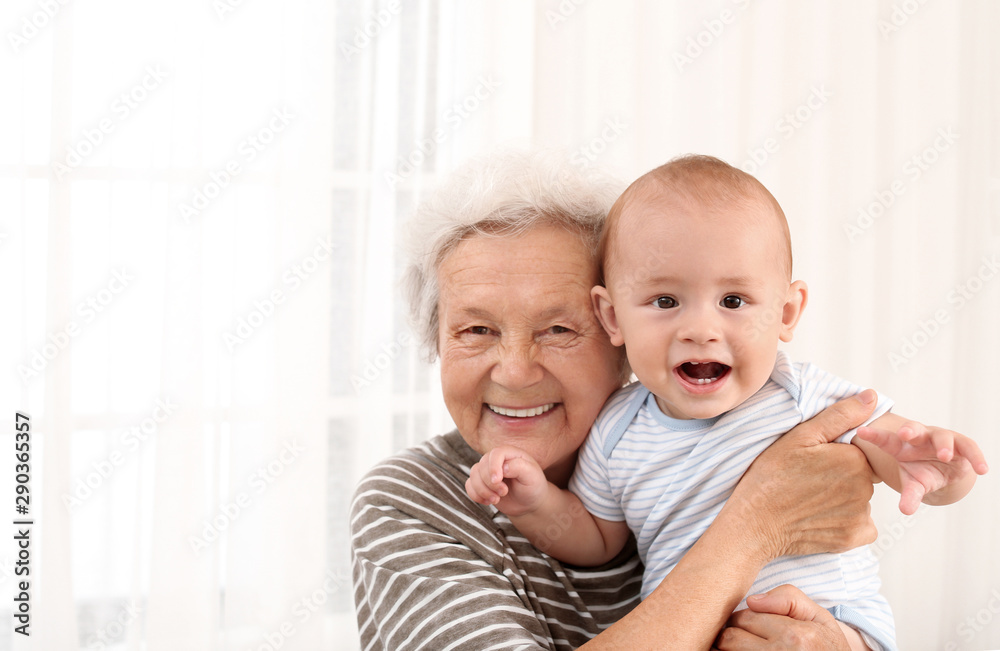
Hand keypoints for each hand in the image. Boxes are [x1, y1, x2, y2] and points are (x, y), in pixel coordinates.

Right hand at [464, 445, 549, 516]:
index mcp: (510, 453)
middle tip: (504, 492)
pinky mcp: (481, 482)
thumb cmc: (533, 487)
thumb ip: (519, 467)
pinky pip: (469, 485)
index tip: (497, 481)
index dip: (493, 467)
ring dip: (482, 490)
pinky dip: (476, 495)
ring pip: (473, 475)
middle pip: (482, 466)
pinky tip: (489, 501)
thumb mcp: (532, 476)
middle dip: (490, 483)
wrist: (529, 503)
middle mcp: (496, 460)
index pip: (495, 454)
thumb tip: (503, 467)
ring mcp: (487, 471)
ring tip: (497, 499)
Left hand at [713, 585, 852, 649]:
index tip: (753, 624)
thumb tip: (752, 600)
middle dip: (734, 633)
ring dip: (730, 648)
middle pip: (731, 637)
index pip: (745, 617)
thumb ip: (789, 598)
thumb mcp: (818, 617)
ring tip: (746, 645)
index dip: (744, 618)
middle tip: (747, 636)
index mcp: (795, 636)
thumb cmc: (826, 645)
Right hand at [725, 391, 879, 559]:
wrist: (755, 523)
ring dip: (844, 498)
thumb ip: (839, 416)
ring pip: (860, 500)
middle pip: (863, 476)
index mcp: (855, 459)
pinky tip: (822, 517)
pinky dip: (847, 522)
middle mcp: (865, 488)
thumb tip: (872, 396)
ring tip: (811, 498)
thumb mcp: (800, 437)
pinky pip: (862, 526)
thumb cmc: (772, 476)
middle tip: (810, 479)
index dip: (839, 454)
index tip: (816, 461)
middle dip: (843, 475)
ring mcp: (860, 515)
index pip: (861, 452)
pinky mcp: (853, 537)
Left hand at [856, 421, 988, 514]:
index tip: (861, 432)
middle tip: (905, 433)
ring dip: (943, 445)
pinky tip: (982, 469)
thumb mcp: (913, 483)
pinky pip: (969, 448)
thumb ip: (909, 495)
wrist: (942, 468)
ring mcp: (941, 439)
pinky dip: (976, 457)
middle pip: (914, 430)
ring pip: (942, 437)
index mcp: (901, 445)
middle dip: (910, 430)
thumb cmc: (920, 472)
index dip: (874, 435)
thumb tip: (906, 510)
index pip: (885, 439)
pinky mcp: (962, 445)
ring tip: (945, 455)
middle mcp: (920, 438)